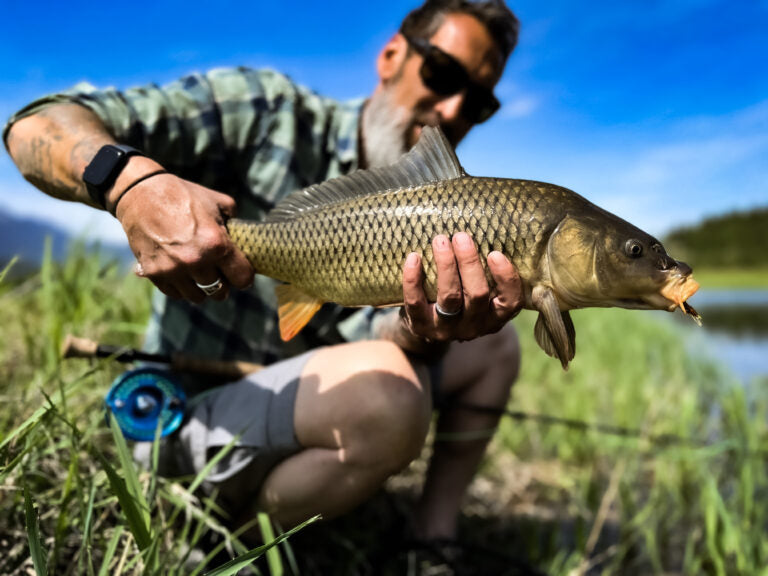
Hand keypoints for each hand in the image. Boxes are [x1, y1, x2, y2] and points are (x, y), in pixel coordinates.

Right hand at [116, 172, 253, 302]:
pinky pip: (175, 294)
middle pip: (221, 291)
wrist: (141, 193)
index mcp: (216, 244)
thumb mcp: (219, 203)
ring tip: (200, 274)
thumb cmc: (184, 195)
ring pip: (198, 297)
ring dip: (202, 288)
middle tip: (220, 273)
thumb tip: (246, 242)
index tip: (240, 272)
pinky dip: (181, 288)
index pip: (243, 279)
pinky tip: (182, 273)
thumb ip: (236, 225)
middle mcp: (195, 261)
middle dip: (223, 283)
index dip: (244, 276)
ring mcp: (173, 269)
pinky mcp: (154, 273)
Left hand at [401, 232, 521, 341]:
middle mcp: (474, 326)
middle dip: (469, 263)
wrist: (426, 325)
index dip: (506, 279)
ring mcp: (447, 329)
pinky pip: (415, 303)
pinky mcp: (421, 327)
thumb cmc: (460, 297)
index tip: (495, 254)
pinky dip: (413, 279)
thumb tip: (483, 225)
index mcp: (495, 316)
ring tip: (440, 240)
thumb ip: (485, 270)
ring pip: (450, 296)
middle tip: (461, 237)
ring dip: (446, 265)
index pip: (511, 302)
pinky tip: (413, 258)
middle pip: (477, 294)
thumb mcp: (477, 289)